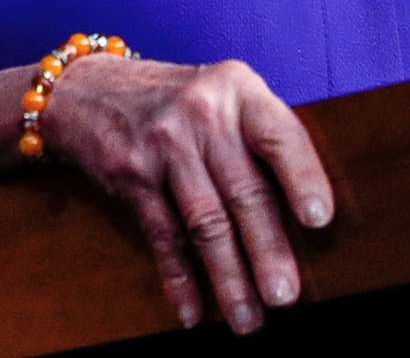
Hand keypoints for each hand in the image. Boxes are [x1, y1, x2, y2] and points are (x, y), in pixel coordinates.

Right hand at [38, 53, 333, 334]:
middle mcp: (202, 113)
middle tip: (285, 296)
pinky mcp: (132, 174)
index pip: (278, 134)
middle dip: (267, 249)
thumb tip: (309, 220)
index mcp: (238, 91)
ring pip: (205, 221)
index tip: (319, 219)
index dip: (302, 177)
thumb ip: (261, 138)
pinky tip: (193, 312)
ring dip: (228, 277)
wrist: (90, 90)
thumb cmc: (180, 103)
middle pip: (242, 190)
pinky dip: (179, 278)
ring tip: (248, 319)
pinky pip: (163, 235)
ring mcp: (163, 144)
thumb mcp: (224, 96)